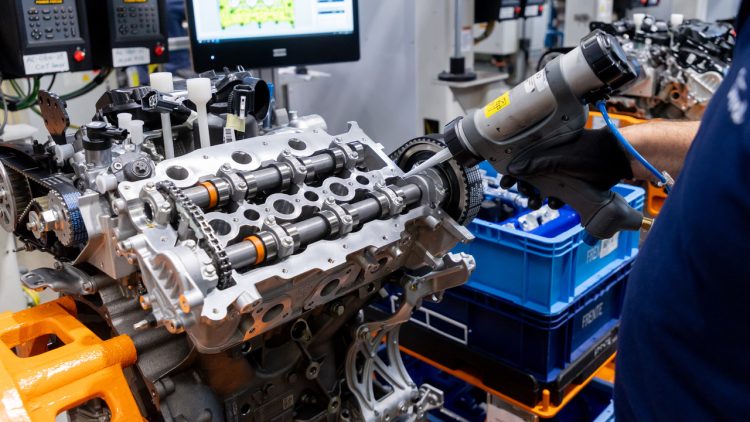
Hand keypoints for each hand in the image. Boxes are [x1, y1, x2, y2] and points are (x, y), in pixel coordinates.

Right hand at [499, 128, 632, 208]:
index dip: (512, 173)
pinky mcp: (573, 185)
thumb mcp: (560, 157)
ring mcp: (562, 174)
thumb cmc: (589, 151)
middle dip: (525, 189)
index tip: (505, 183)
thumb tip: (512, 170)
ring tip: (538, 204)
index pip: (522, 161)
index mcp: (546, 150)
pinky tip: (558, 204)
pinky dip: (556, 201)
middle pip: (530, 178)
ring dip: (537, 198)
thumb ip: (536, 163)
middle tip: (526, 196)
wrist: (617, 158)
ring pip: (543, 189)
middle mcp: (551, 162)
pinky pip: (559, 196)